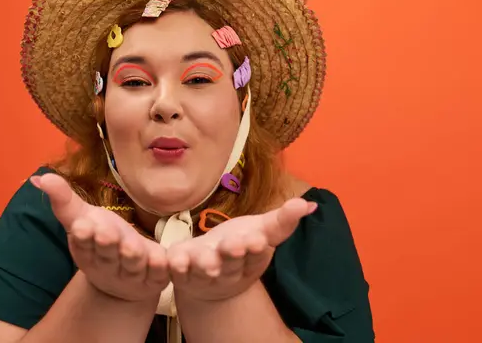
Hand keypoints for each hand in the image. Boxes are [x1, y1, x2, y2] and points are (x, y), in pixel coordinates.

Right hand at [30, 173, 168, 301]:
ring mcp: (132, 274)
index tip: (82, 225)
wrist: (123, 280)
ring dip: (132, 256)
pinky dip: (161, 267)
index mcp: (88, 251)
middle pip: (107, 254)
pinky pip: (160, 274)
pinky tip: (162, 259)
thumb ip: (64, 201)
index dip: (84, 236)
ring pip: (133, 265)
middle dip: (106, 244)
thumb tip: (40, 178)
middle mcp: (108, 265)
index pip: (84, 244)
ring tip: (132, 246)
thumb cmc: (101, 240)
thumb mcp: (83, 219)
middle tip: (106, 233)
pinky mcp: (155, 278)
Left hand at [166, 198, 316, 301]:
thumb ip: (282, 220)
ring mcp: (204, 274)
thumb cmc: (239, 246)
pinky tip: (173, 258)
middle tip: (233, 246)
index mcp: (251, 259)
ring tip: (204, 259)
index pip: (256, 254)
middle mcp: (229, 270)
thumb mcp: (262, 231)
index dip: (255, 248)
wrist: (210, 277)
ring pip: (204, 270)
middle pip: (232, 263)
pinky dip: (174, 265)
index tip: (257, 240)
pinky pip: (176, 270)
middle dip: (232, 254)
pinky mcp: (182, 273)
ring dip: (203, 263)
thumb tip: (308, 204)